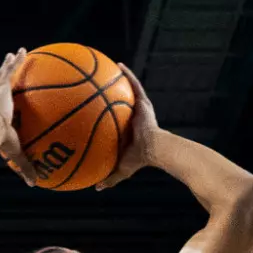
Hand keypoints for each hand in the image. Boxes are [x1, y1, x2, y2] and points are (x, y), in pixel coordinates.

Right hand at [0, 48, 34, 186]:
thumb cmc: (0, 144)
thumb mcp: (15, 155)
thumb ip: (26, 167)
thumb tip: (35, 184)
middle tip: (2, 75)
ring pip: (3, 75)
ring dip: (8, 65)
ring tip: (13, 55)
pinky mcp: (3, 85)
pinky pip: (12, 69)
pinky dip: (18, 60)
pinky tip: (24, 51)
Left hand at [96, 63, 158, 190]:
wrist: (155, 150)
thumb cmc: (140, 160)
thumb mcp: (121, 169)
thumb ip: (109, 177)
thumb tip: (97, 188)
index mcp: (128, 131)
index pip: (117, 120)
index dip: (109, 114)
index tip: (97, 109)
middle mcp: (134, 117)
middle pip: (121, 102)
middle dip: (111, 93)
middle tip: (97, 86)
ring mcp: (140, 108)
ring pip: (128, 90)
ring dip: (119, 79)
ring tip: (107, 68)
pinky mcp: (144, 102)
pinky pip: (134, 85)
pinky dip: (126, 75)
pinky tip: (118, 65)